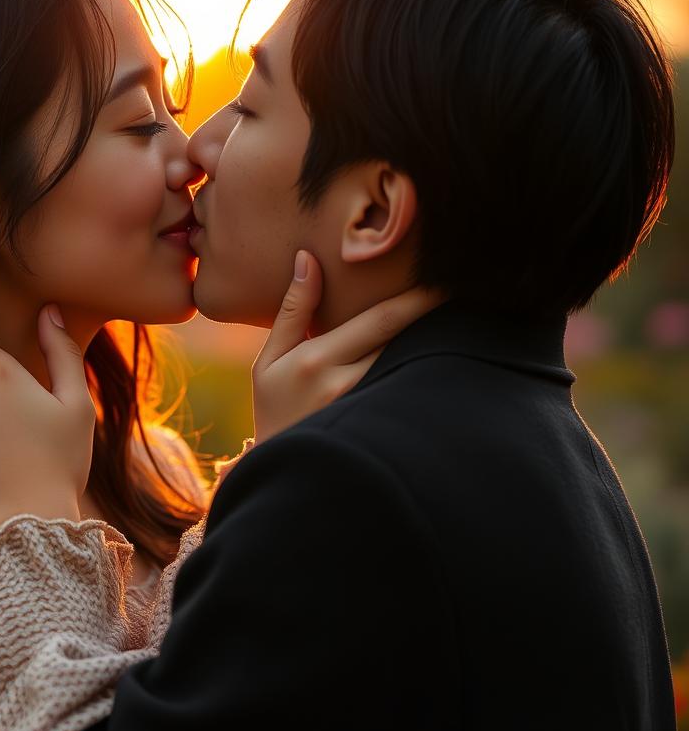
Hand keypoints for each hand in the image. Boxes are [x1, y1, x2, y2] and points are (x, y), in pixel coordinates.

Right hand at [252, 251, 443, 442]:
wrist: (284, 472)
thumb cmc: (274, 409)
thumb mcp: (269, 360)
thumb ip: (293, 310)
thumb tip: (307, 259)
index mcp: (316, 360)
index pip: (380, 320)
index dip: (417, 298)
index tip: (441, 277)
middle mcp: (345, 385)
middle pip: (405, 341)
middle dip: (436, 314)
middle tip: (462, 288)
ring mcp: (365, 409)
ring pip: (410, 367)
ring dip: (435, 344)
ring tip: (460, 319)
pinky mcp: (380, 427)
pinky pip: (407, 391)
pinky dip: (424, 373)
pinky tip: (442, 361)